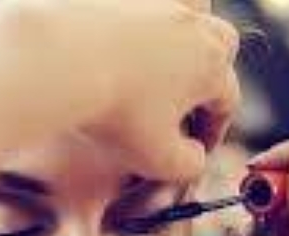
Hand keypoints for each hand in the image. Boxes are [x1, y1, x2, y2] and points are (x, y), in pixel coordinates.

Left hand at [0, 0, 240, 180]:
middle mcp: (194, 28)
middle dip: (214, 73)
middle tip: (189, 100)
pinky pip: (153, 0)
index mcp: (211, 68)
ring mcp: (161, 3)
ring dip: (194, 33)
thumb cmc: (111, 110)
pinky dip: (154, 13)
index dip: (214, 130)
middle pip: (222, 46)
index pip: (226, 102)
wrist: (62, 60)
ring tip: (173, 55)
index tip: (195, 147)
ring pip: (197, 10)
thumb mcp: (157, 159)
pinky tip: (137, 31)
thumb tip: (195, 157)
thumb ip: (188, 166)